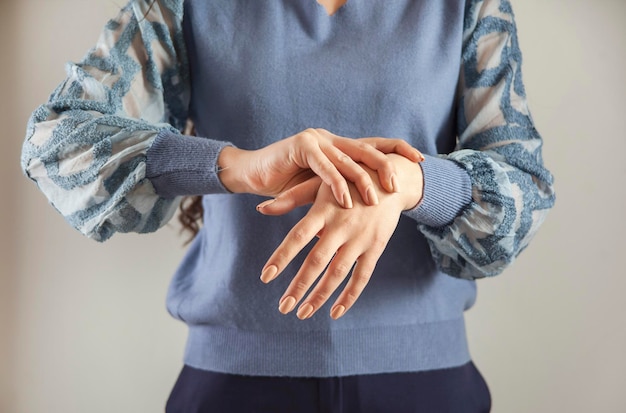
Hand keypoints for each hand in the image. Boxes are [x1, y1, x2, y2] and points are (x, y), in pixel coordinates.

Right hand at [218, 128, 422, 207]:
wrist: (252, 173)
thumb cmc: (286, 183)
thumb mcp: (321, 188)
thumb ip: (343, 191)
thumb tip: (373, 210)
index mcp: (340, 147)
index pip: (375, 145)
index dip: (399, 149)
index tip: (421, 160)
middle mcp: (332, 139)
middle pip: (368, 148)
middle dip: (387, 166)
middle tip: (398, 186)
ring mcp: (317, 140)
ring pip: (348, 159)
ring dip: (363, 181)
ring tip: (376, 200)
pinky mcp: (301, 146)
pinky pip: (325, 167)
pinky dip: (337, 185)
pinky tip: (347, 202)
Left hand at [258, 154, 423, 319]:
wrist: (390, 178)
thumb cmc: (346, 181)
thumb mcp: (320, 184)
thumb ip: (291, 198)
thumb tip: (261, 209)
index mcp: (323, 210)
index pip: (298, 236)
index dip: (282, 256)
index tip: (266, 276)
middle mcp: (341, 226)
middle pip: (317, 261)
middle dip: (299, 286)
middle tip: (283, 307)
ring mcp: (360, 238)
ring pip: (338, 273)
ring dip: (320, 296)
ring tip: (302, 313)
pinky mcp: (376, 246)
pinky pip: (362, 276)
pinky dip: (349, 296)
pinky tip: (335, 312)